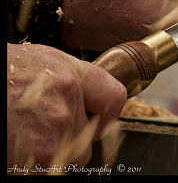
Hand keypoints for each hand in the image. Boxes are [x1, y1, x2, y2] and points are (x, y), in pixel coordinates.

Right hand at [6, 43, 126, 168]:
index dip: (104, 112)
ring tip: (21, 131)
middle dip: (69, 137)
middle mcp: (64, 107)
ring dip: (48, 152)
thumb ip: (74, 79)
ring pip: (67, 158)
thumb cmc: (2, 72)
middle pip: (88, 140)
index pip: (114, 99)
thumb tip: (93, 101)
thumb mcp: (42, 60)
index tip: (95, 117)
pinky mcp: (31, 162)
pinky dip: (30, 163)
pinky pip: (44, 169)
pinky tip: (16, 144)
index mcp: (70, 78)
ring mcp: (49, 137)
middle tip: (39, 123)